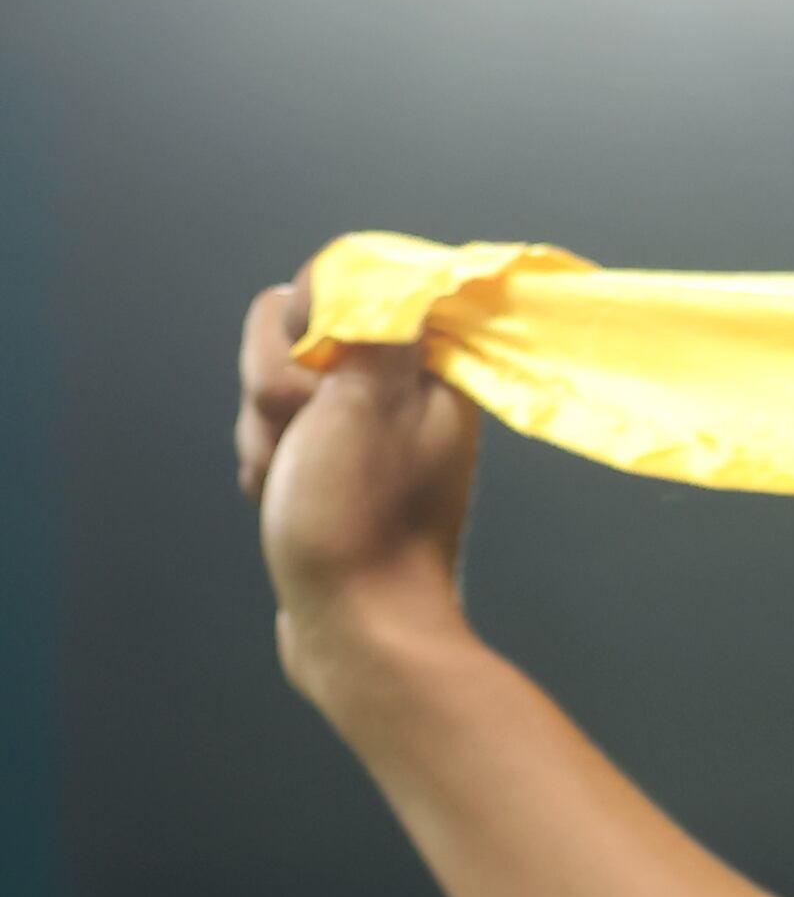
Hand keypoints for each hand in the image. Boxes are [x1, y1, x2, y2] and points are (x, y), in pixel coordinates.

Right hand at [238, 273, 482, 695]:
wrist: (357, 629)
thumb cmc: (363, 520)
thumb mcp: (368, 400)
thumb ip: (370, 321)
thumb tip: (363, 267)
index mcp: (426, 366)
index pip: (338, 291)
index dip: (305, 331)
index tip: (316, 381)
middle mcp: (401, 393)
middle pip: (290, 342)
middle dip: (274, 392)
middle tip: (304, 440)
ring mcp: (362, 433)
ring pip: (270, 391)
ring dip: (264, 436)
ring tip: (292, 483)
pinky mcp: (331, 470)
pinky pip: (270, 439)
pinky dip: (265, 468)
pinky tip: (280, 503)